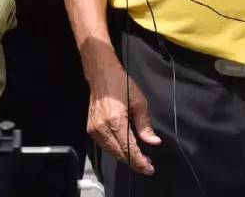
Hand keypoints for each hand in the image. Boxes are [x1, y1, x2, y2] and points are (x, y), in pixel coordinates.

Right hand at [85, 42, 160, 174]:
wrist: (101, 75)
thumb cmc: (122, 85)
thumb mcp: (140, 103)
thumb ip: (145, 125)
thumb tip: (154, 142)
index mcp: (116, 121)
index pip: (129, 149)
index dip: (140, 162)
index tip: (150, 169)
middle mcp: (102, 128)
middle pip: (119, 154)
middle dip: (134, 162)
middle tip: (148, 165)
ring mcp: (94, 130)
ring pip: (111, 152)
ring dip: (125, 157)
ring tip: (139, 158)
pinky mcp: (90, 129)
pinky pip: (105, 146)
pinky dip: (116, 150)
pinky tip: (125, 149)